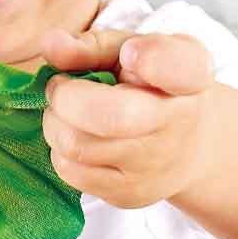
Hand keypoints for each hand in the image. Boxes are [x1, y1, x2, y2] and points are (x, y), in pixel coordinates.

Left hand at [40, 27, 215, 208]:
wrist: (188, 144)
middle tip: (62, 88)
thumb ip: (92, 45)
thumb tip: (50, 44)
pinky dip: (61, 151)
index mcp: (187, 75)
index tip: (131, 53)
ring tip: (69, 114)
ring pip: (76, 147)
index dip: (152, 58)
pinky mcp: (129, 194)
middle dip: (64, 98)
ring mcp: (154, 166)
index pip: (179, 66)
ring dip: (56, 124)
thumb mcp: (132, 51)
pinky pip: (72, 172)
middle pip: (107, 117)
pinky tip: (78, 138)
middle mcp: (177, 124)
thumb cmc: (151, 86)